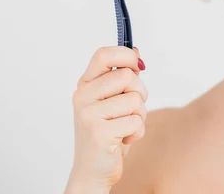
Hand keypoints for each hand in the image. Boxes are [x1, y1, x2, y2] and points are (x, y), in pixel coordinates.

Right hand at [66, 46, 147, 191]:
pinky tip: (125, 139)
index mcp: (85, 85)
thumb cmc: (108, 133)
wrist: (93, 170)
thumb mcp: (114, 101)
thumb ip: (123, 77)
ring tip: (126, 126)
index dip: (126, 55)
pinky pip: (136, 121)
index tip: (138, 66)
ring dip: (140, 115)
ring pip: (135, 99)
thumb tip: (136, 53)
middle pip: (127, 76)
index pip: (103, 55)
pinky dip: (138, 132)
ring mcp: (88, 114)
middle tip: (133, 109)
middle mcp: (83, 97)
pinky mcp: (99, 133)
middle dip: (140, 92)